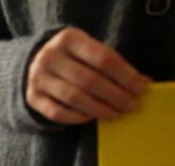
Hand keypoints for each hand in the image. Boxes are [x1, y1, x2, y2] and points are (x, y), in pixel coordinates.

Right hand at [26, 27, 149, 123]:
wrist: (37, 63)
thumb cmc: (73, 58)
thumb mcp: (90, 52)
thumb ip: (113, 64)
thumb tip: (142, 83)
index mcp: (69, 39)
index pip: (104, 59)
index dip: (125, 75)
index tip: (141, 88)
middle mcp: (50, 56)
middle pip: (89, 80)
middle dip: (115, 95)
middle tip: (131, 105)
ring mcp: (38, 78)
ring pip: (74, 98)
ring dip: (99, 109)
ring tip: (116, 114)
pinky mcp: (32, 98)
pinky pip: (58, 113)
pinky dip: (77, 117)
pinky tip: (92, 118)